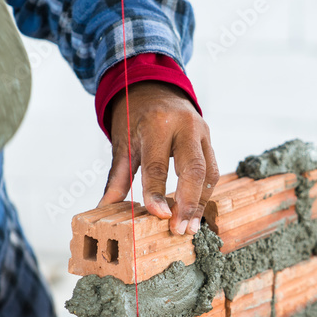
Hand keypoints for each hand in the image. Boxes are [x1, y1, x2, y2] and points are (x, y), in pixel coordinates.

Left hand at [100, 82, 217, 234]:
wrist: (154, 87)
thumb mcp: (123, 142)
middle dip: (188, 203)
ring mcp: (202, 132)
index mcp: (157, 123)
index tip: (160, 216)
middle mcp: (185, 126)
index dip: (157, 192)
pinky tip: (196, 212)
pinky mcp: (209, 139)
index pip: (158, 164)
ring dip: (200, 203)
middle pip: (193, 169)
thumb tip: (104, 206)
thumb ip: (118, 176)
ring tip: (191, 227)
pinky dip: (205, 193)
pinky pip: (212, 170)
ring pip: (209, 172)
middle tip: (180, 229)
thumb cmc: (135, 116)